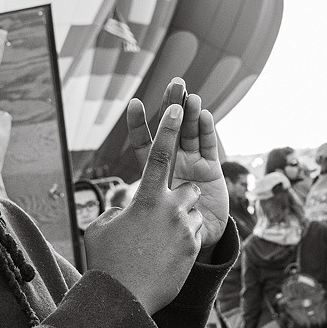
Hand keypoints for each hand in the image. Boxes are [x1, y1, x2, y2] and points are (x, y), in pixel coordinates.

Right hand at [83, 104, 203, 313]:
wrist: (124, 300)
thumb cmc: (107, 262)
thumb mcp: (101, 228)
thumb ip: (115, 209)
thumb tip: (124, 203)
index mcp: (146, 198)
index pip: (159, 154)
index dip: (168, 127)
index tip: (177, 106)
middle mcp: (170, 208)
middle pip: (189, 187)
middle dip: (182, 195)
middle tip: (166, 213)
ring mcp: (185, 228)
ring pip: (193, 212)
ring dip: (183, 219)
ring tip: (163, 241)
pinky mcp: (194, 248)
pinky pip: (194, 234)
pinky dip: (183, 241)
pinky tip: (166, 259)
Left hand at [123, 78, 228, 249]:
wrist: (194, 244)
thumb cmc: (165, 233)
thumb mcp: (146, 221)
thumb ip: (135, 212)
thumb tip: (115, 210)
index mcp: (153, 172)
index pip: (144, 144)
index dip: (139, 124)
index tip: (134, 104)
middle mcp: (173, 163)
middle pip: (172, 129)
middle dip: (173, 105)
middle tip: (176, 83)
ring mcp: (192, 163)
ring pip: (191, 133)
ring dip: (192, 114)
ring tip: (191, 97)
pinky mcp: (211, 170)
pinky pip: (209, 146)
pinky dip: (208, 131)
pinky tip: (205, 115)